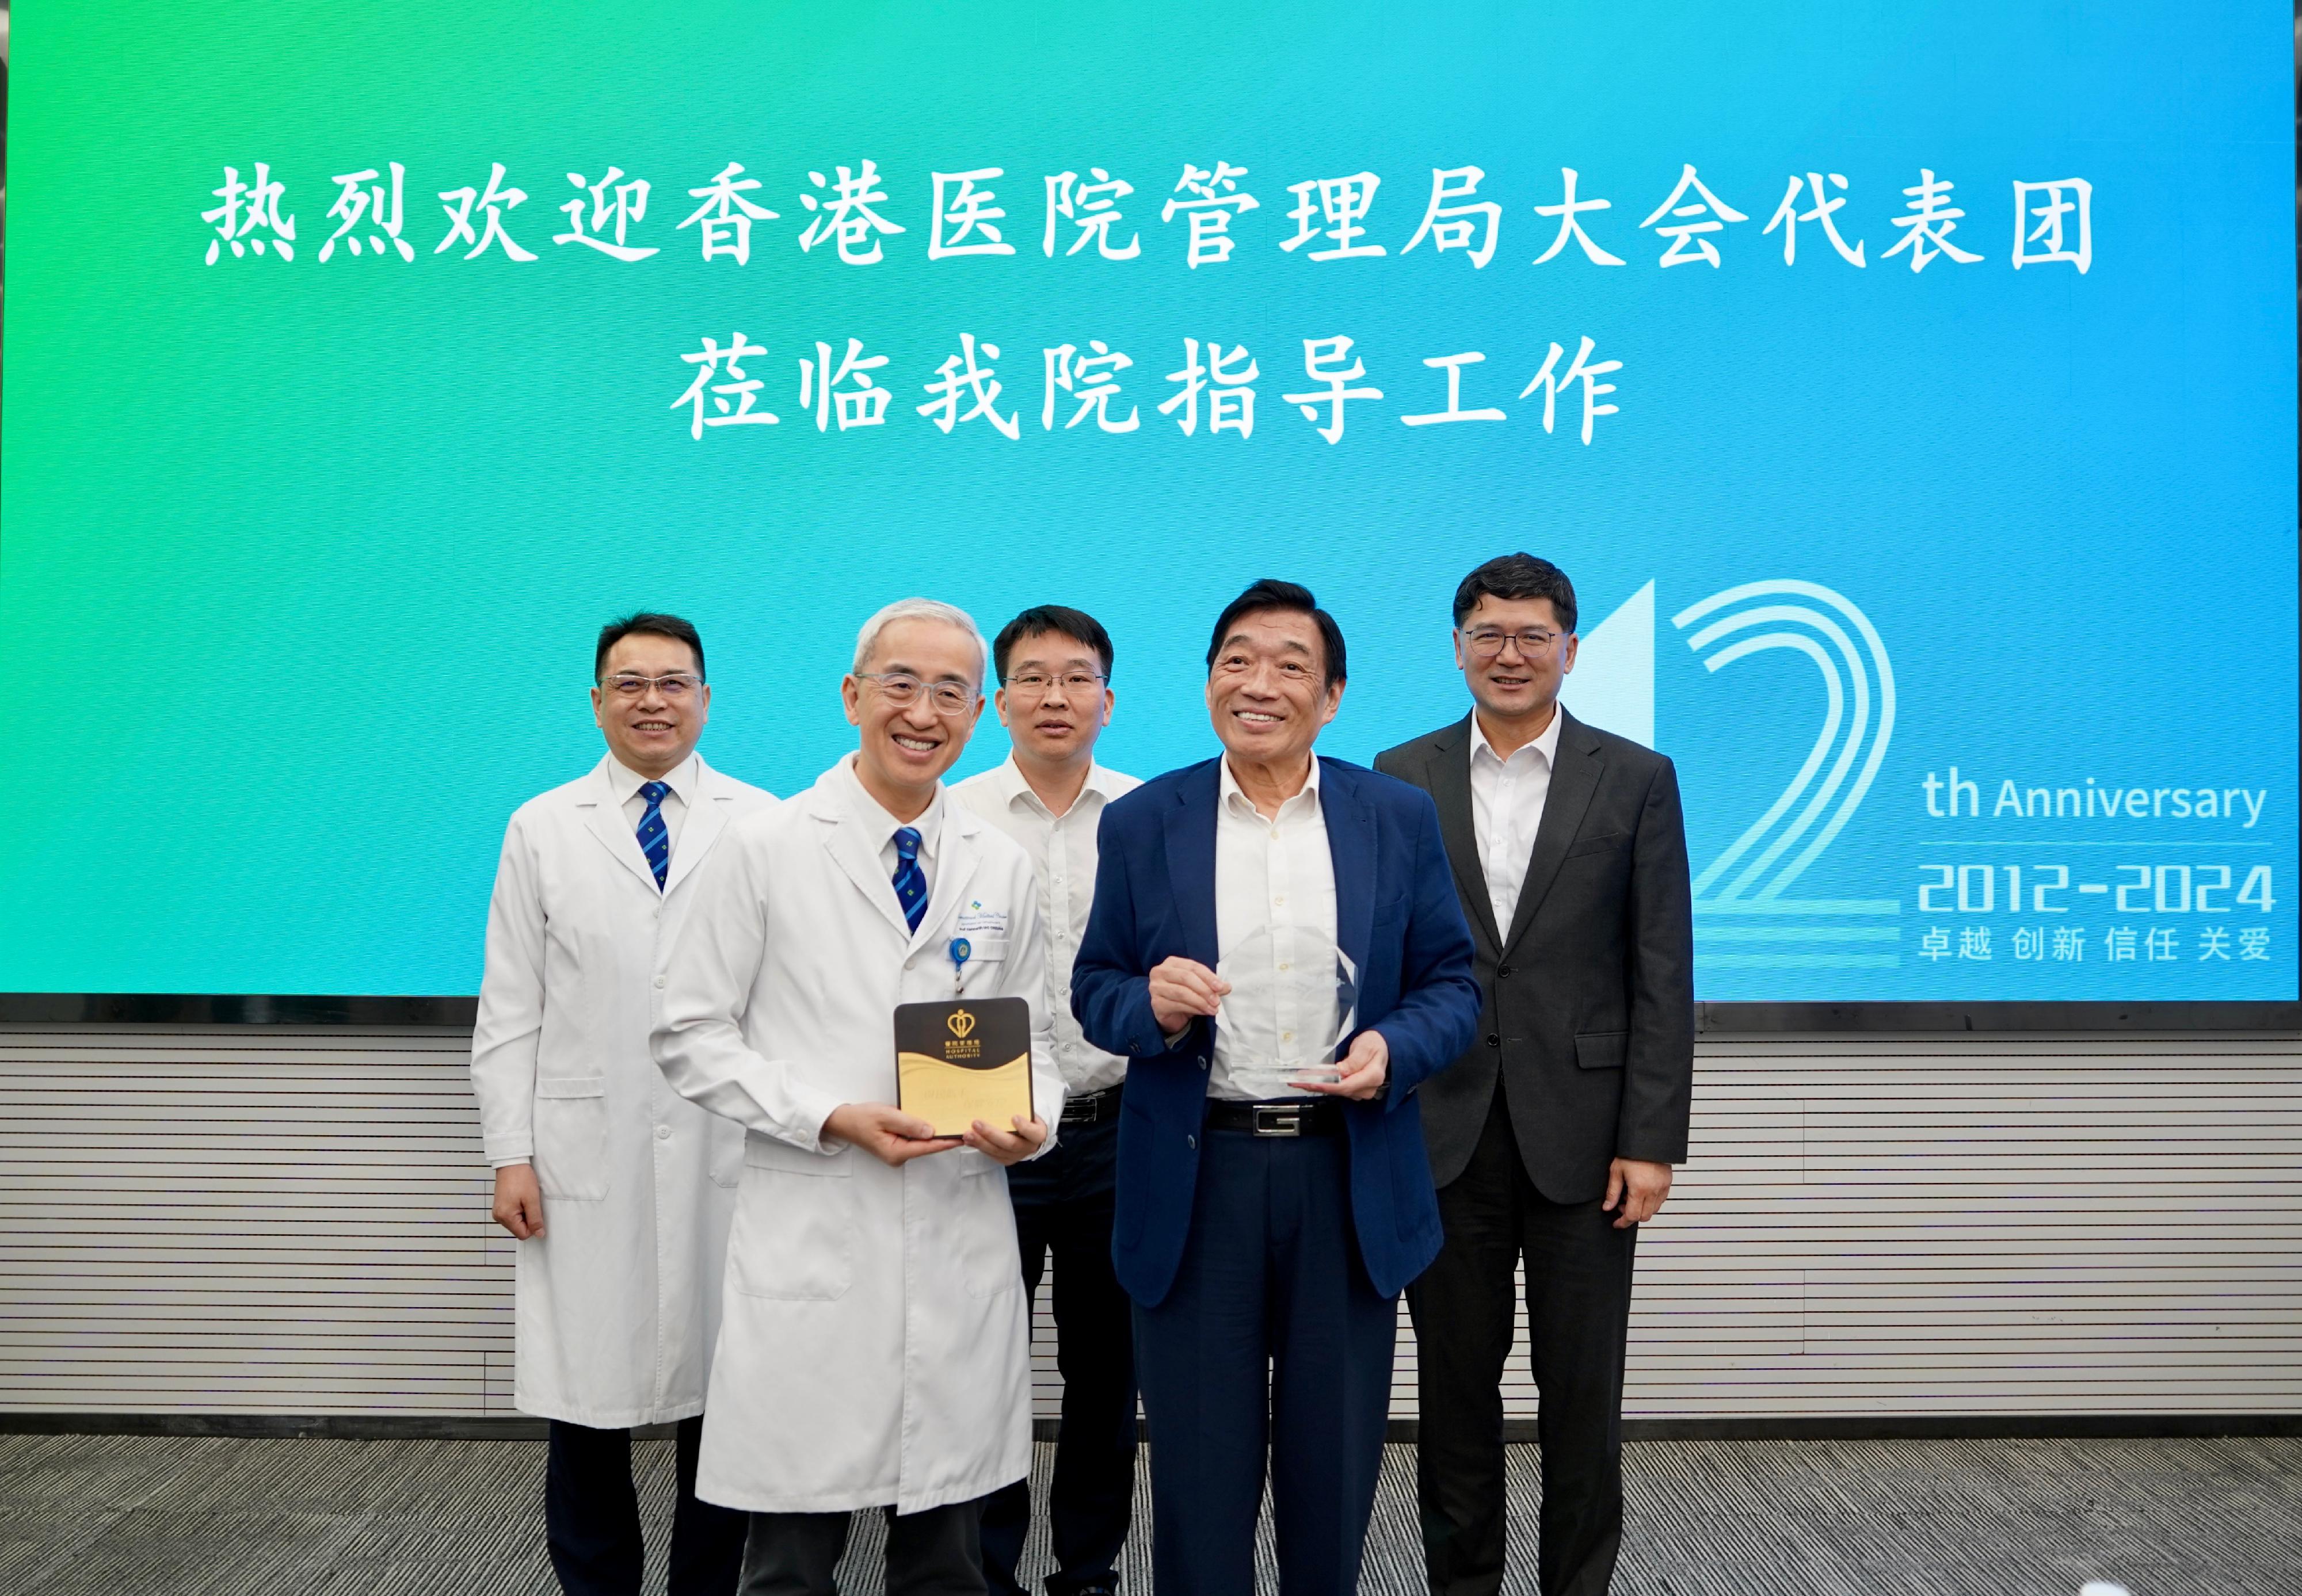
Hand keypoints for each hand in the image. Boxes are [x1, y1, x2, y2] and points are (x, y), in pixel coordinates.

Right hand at [491, 1163, 544, 1239]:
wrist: (512, 1163)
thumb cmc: (521, 1178)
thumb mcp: (532, 1200)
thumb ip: (535, 1219)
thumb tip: (539, 1234)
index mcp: (505, 1216)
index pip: (523, 1234)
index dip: (533, 1226)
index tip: (536, 1212)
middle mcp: (498, 1216)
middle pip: (518, 1229)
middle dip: (528, 1218)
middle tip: (530, 1203)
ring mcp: (498, 1211)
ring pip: (516, 1222)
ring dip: (524, 1213)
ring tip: (525, 1199)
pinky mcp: (500, 1206)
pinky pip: (512, 1215)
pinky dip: (519, 1209)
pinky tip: (521, 1198)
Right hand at [824, 1102, 962, 1166]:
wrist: (843, 1121)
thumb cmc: (861, 1118)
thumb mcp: (886, 1116)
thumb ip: (909, 1123)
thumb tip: (931, 1131)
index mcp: (896, 1152)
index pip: (927, 1147)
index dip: (946, 1142)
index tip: (962, 1137)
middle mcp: (898, 1156)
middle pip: (926, 1145)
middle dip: (942, 1135)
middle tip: (959, 1124)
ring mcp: (897, 1152)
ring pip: (920, 1141)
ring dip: (932, 1132)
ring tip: (949, 1120)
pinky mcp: (896, 1145)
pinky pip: (913, 1138)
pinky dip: (922, 1130)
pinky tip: (931, 1120)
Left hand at [964, 1114, 1049, 1165]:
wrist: (1030, 1134)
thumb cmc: (1027, 1117)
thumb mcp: (1028, 1110)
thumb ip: (1020, 1106)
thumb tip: (999, 1090)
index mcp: (1038, 1134)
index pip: (1034, 1133)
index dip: (1025, 1127)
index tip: (1014, 1117)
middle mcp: (1028, 1147)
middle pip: (1011, 1143)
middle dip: (992, 1134)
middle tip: (976, 1123)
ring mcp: (1016, 1155)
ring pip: (998, 1151)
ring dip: (981, 1142)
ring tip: (967, 1134)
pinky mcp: (1005, 1159)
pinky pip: (991, 1155)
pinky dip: (979, 1147)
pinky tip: (968, 1140)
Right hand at [1148, 956, 1228, 1035]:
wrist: (1170, 1014)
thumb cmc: (1184, 995)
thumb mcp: (1199, 987)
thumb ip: (1211, 985)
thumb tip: (1227, 987)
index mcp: (1172, 963)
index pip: (1192, 967)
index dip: (1208, 976)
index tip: (1221, 987)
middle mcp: (1160, 972)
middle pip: (1186, 977)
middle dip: (1204, 989)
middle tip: (1217, 1000)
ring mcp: (1156, 987)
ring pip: (1182, 992)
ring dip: (1200, 1001)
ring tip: (1213, 1008)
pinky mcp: (1156, 1003)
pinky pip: (1177, 1005)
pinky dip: (1193, 1009)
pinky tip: (1203, 1012)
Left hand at [1300, 1028, 1388, 1100]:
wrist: (1383, 1046)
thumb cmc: (1375, 1044)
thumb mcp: (1365, 1046)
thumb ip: (1354, 1060)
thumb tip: (1341, 1071)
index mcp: (1373, 1076)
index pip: (1345, 1085)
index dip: (1326, 1085)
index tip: (1310, 1082)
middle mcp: (1367, 1088)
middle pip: (1338, 1090)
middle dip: (1315, 1085)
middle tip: (1296, 1081)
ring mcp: (1361, 1091)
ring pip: (1335, 1091)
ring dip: (1316, 1086)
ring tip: (1298, 1081)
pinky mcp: (1354, 1090)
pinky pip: (1337, 1088)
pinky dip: (1323, 1085)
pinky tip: (1310, 1082)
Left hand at [1604, 1157, 1673, 1227]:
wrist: (1648, 1138)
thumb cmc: (1631, 1152)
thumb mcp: (1616, 1171)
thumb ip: (1612, 1192)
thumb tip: (1607, 1207)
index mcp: (1640, 1189)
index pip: (1632, 1216)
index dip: (1623, 1222)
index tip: (1616, 1223)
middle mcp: (1654, 1191)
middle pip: (1644, 1216)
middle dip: (1631, 1215)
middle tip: (1621, 1204)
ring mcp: (1663, 1187)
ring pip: (1654, 1210)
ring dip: (1642, 1209)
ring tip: (1631, 1195)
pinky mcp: (1668, 1183)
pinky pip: (1661, 1201)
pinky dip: (1651, 1202)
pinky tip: (1642, 1191)